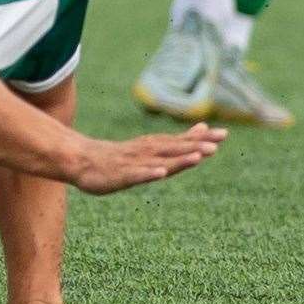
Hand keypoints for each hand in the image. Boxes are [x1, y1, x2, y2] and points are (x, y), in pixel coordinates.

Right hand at [72, 123, 226, 194]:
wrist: (80, 159)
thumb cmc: (117, 155)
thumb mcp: (150, 147)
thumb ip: (178, 140)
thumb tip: (204, 127)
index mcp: (153, 147)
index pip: (181, 141)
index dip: (202, 138)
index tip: (224, 134)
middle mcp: (145, 152)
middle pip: (173, 149)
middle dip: (195, 146)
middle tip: (217, 143)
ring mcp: (133, 163)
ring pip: (159, 161)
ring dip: (178, 159)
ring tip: (197, 158)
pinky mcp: (120, 176)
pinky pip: (136, 175)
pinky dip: (148, 173)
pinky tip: (160, 173)